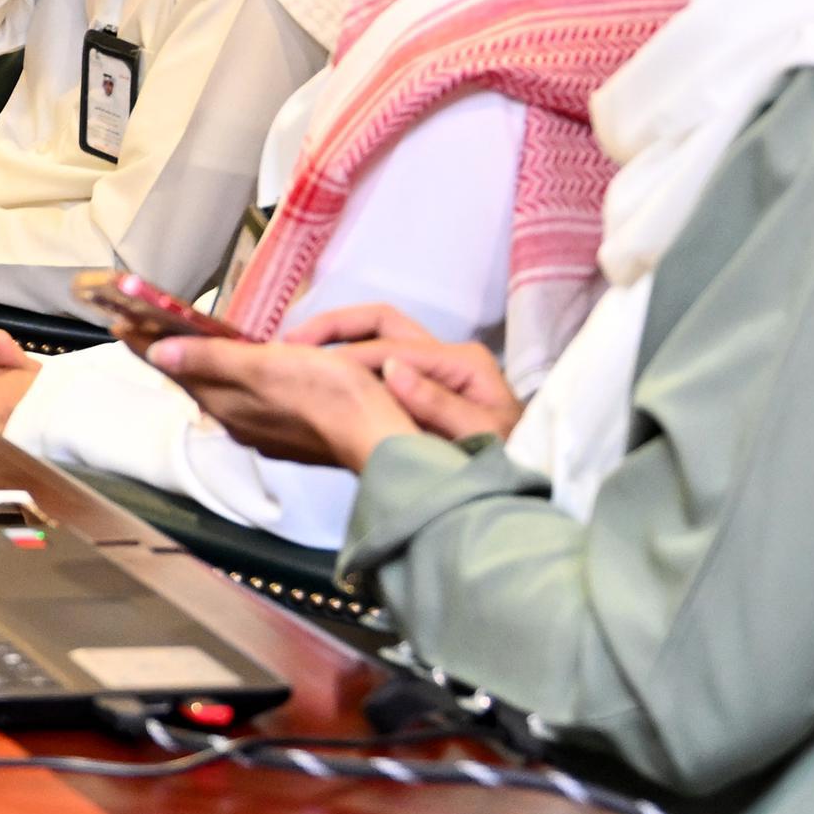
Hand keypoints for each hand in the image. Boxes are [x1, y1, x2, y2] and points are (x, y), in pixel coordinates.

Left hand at [149, 335, 418, 469]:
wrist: (380, 437)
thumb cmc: (329, 397)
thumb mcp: (265, 367)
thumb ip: (211, 360)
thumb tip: (160, 353)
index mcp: (227, 403)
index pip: (174, 368)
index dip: (147, 344)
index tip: (121, 323)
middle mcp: (238, 420)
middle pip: (194, 380)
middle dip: (170, 354)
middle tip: (147, 329)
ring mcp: (264, 428)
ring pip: (220, 392)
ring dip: (200, 367)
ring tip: (187, 345)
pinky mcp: (289, 430)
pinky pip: (248, 400)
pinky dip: (234, 380)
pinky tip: (243, 374)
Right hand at [276, 303, 517, 440]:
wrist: (522, 490)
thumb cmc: (511, 460)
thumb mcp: (484, 436)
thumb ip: (441, 405)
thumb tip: (392, 369)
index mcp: (460, 361)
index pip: (392, 346)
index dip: (349, 355)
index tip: (308, 368)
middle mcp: (444, 358)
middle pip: (380, 324)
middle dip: (333, 327)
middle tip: (290, 344)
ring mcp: (430, 373)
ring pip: (374, 340)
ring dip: (334, 341)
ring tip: (293, 356)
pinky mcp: (418, 393)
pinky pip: (374, 368)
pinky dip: (342, 366)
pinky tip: (316, 380)